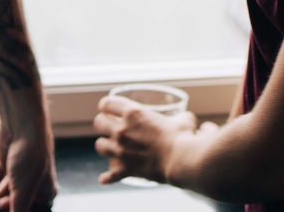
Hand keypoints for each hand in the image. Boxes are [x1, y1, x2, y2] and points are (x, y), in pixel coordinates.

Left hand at [0, 115, 57, 211]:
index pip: (30, 210)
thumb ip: (17, 211)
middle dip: (1, 207)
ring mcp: (18, 170)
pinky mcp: (5, 161)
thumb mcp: (22, 191)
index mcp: (46, 189)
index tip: (5, 210)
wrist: (22, 123)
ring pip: (2, 191)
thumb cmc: (31, 156)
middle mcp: (34, 181)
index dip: (17, 211)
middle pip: (14, 201)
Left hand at [92, 95, 210, 184]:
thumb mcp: (183, 120)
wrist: (180, 161)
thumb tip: (185, 118)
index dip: (108, 105)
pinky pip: (110, 174)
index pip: (107, 103)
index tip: (111, 108)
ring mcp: (121, 151)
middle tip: (111, 126)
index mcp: (134, 114)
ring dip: (104, 146)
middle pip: (98, 122)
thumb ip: (180, 117)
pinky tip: (104, 179)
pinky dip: (108, 177)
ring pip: (99, 146)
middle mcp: (122, 130)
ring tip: (110, 147)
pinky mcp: (126, 169)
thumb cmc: (182, 137)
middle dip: (103, 123)